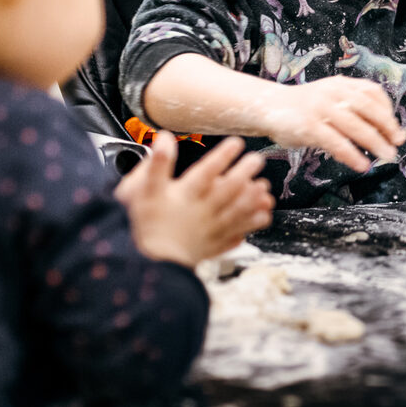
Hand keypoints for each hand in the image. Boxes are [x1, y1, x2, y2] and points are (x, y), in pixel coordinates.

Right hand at [116, 133, 276, 266]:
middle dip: (245, 172)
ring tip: (264, 188)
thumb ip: (156, 163)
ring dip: (253, 198)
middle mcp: (203, 210)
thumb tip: (163, 139)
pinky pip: (237, 234)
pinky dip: (250, 225)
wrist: (149, 267)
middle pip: (230, 188)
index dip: (223, 155)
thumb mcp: (141, 191)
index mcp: (186, 194)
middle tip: (257, 160)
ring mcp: (210, 229)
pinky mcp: (213, 245)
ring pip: (238, 211)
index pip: (208, 169)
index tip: (237, 142)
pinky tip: (261, 218)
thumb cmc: (145, 227)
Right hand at [256, 77, 405, 172]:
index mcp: (341, 84)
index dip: (388, 111)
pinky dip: (352, 155)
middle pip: (369, 109)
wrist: (268, 106)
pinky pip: (336, 142)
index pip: (373, 92)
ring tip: (386, 157)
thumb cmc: (305, 108)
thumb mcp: (330, 99)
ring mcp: (321, 108)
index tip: (397, 130)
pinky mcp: (309, 126)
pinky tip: (361, 165)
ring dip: (375, 143)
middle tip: (398, 145)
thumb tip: (386, 132)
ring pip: (356, 126)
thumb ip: (354, 110)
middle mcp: (333, 92)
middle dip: (387, 128)